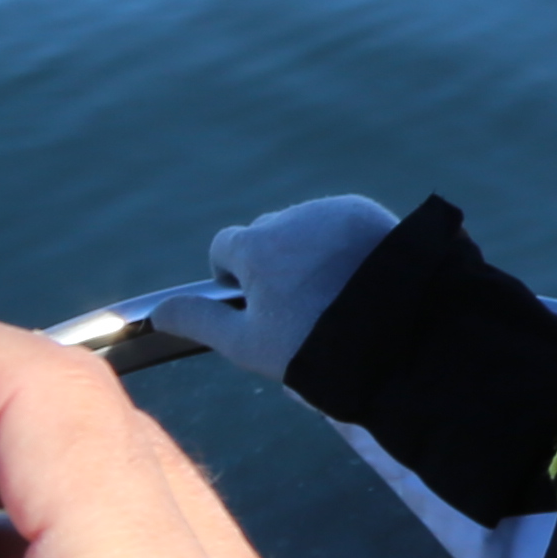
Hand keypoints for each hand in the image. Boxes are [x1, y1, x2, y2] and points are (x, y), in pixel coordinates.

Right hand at [129, 193, 398, 381]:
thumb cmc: (314, 345)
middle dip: (273, 263)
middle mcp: (291, 218)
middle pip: (266, 235)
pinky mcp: (368, 213)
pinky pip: (341, 223)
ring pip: (305, 228)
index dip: (235, 278)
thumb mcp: (247, 344)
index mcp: (255, 245)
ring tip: (334, 295)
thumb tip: (158, 311)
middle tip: (300, 306)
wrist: (398, 334)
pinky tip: (358, 278)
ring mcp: (333, 212)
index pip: (225, 248)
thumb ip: (198, 321)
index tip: (256, 304)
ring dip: (308, 251)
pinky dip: (342, 245)